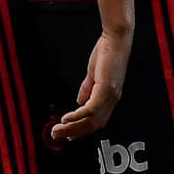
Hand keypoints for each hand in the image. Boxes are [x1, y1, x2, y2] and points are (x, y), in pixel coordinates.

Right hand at [53, 26, 132, 140]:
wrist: (116, 38)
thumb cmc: (108, 52)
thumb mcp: (95, 73)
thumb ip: (88, 88)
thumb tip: (79, 101)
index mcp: (110, 96)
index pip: (97, 121)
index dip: (83, 130)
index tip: (68, 136)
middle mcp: (112, 99)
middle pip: (93, 125)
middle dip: (74, 133)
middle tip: (57, 135)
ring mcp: (110, 94)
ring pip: (91, 120)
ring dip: (73, 128)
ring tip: (58, 130)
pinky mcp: (106, 88)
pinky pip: (91, 109)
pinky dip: (77, 116)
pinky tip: (66, 118)